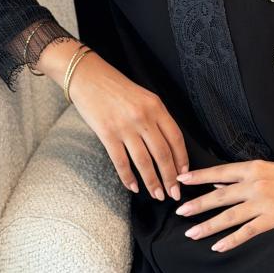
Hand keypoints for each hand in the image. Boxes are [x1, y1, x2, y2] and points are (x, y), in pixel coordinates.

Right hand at [69, 52, 189, 201]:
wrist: (89, 77)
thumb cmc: (116, 88)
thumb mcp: (144, 97)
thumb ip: (156, 118)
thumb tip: (167, 146)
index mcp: (156, 106)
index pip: (175, 138)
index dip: (182, 159)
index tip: (184, 175)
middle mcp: (143, 117)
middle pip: (163, 154)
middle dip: (170, 178)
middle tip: (175, 194)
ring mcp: (125, 126)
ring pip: (144, 162)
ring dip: (153, 182)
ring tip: (158, 195)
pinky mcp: (107, 134)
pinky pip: (121, 162)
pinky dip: (128, 177)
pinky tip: (133, 187)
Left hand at [173, 154, 273, 252]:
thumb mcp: (269, 167)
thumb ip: (245, 176)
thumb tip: (220, 184)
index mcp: (254, 167)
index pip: (221, 172)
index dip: (200, 176)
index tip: (182, 180)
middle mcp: (256, 183)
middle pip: (221, 195)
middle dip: (198, 204)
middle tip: (179, 212)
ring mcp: (265, 202)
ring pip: (230, 216)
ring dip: (209, 225)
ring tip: (191, 233)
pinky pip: (248, 231)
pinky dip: (232, 239)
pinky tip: (218, 246)